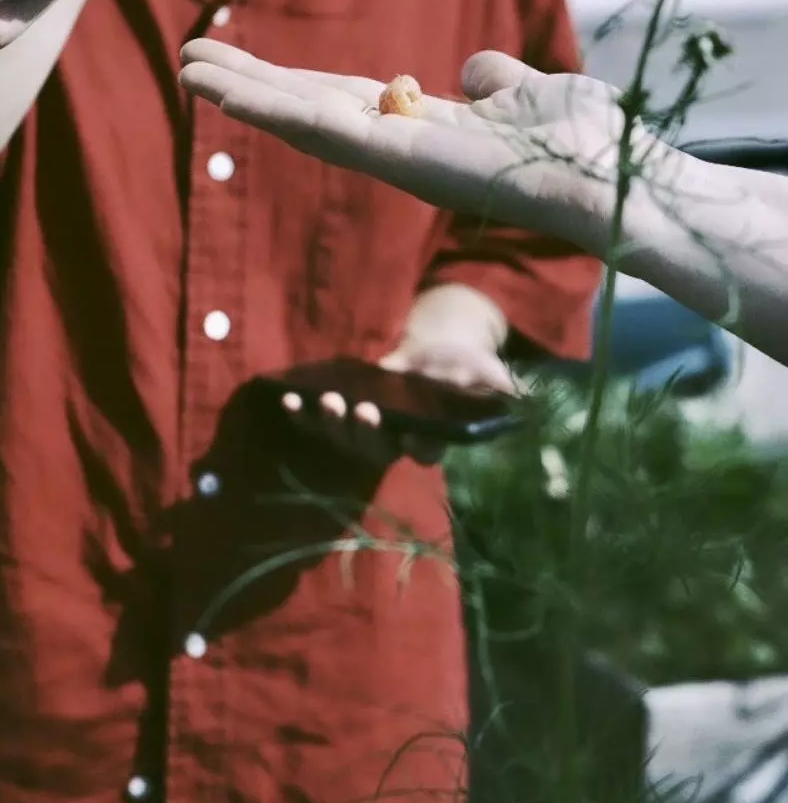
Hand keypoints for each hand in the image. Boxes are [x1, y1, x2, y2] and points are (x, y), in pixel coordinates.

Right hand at [179, 41, 675, 257]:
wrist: (608, 177)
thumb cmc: (585, 142)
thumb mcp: (533, 92)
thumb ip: (497, 80)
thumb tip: (471, 69)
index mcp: (425, 130)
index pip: (342, 102)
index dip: (291, 82)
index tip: (243, 62)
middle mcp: (399, 149)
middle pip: (309, 108)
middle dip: (250, 85)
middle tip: (188, 59)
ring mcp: (390, 157)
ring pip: (298, 119)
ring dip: (241, 93)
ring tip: (186, 65)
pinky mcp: (389, 158)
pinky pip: (315, 127)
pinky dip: (264, 105)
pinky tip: (218, 87)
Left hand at [280, 325, 521, 471]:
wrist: (432, 351)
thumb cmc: (461, 364)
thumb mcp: (484, 369)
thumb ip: (497, 385)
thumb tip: (515, 395)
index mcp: (433, 439)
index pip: (425, 451)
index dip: (416, 446)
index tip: (408, 431)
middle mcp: (397, 443)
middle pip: (377, 450)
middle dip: (364, 433)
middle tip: (360, 409)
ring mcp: (366, 433)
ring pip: (345, 439)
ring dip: (331, 424)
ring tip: (325, 400)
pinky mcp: (343, 418)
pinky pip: (318, 423)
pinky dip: (301, 415)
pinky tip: (288, 399)